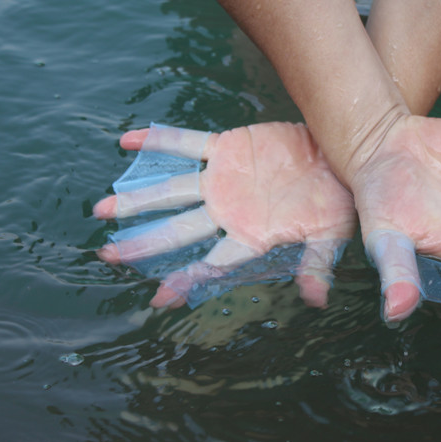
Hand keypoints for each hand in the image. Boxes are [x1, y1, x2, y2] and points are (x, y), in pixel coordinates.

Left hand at [94, 122, 356, 308]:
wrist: (339, 153)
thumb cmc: (338, 199)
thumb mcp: (332, 232)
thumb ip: (316, 262)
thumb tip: (317, 300)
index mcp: (251, 236)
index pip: (214, 261)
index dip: (188, 279)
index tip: (159, 296)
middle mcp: (229, 211)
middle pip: (179, 230)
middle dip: (143, 243)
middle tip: (108, 254)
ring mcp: (223, 180)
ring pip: (173, 190)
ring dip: (139, 198)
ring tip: (101, 209)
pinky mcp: (226, 148)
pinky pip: (187, 144)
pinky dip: (160, 141)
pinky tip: (127, 141)